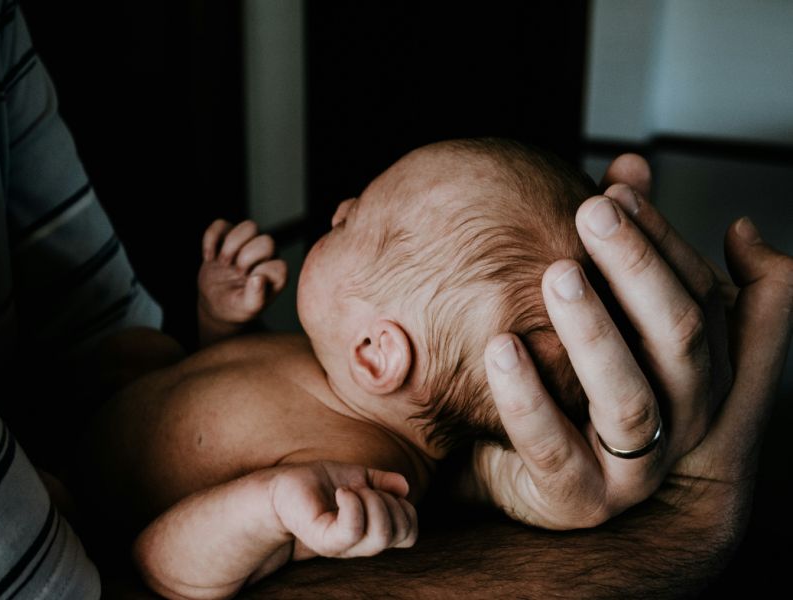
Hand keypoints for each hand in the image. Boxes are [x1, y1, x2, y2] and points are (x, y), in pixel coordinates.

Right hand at [198, 219, 287, 344]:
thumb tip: (258, 278)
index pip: (278, 265)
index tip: (248, 283)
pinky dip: (211, 239)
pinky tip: (209, 258)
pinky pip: (221, 224)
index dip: (261, 272)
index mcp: (275, 273)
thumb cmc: (237, 307)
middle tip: (236, 273)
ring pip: (249, 226)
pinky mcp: (227, 237)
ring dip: (232, 244)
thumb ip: (256, 298)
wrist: (216, 303)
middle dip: (247, 257)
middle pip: (267, 241)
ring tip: (223, 263)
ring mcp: (247, 243)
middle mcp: (266, 256)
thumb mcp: (247, 309)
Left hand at [271, 462, 416, 559]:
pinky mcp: (324, 540)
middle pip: (400, 533)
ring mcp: (343, 545)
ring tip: (350, 490)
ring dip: (373, 501)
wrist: (283, 487)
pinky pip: (353, 529)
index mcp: (372, 531)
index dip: (407, 509)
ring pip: (381, 533)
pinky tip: (341, 492)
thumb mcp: (359, 477)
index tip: (383, 490)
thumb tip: (405, 487)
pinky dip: (353, 503)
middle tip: (364, 488)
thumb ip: (383, 482)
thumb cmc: (318, 483)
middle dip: (390, 501)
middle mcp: (360, 543)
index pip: (409, 533)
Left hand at [473, 154, 792, 528]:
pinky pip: (553, 447)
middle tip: (591, 211)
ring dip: (593, 330)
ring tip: (555, 274)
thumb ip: (624, 244)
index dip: (661, 237)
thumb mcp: (611, 311)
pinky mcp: (580, 498)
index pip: (699, 291)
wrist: (536, 477)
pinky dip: (527, 397)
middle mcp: (682, 415)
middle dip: (638, 267)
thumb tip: (630, 163)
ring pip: (629, 396)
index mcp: (696, 366)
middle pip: (678, 335)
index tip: (614, 187)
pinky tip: (499, 347)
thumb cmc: (578, 382)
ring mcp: (635, 465)